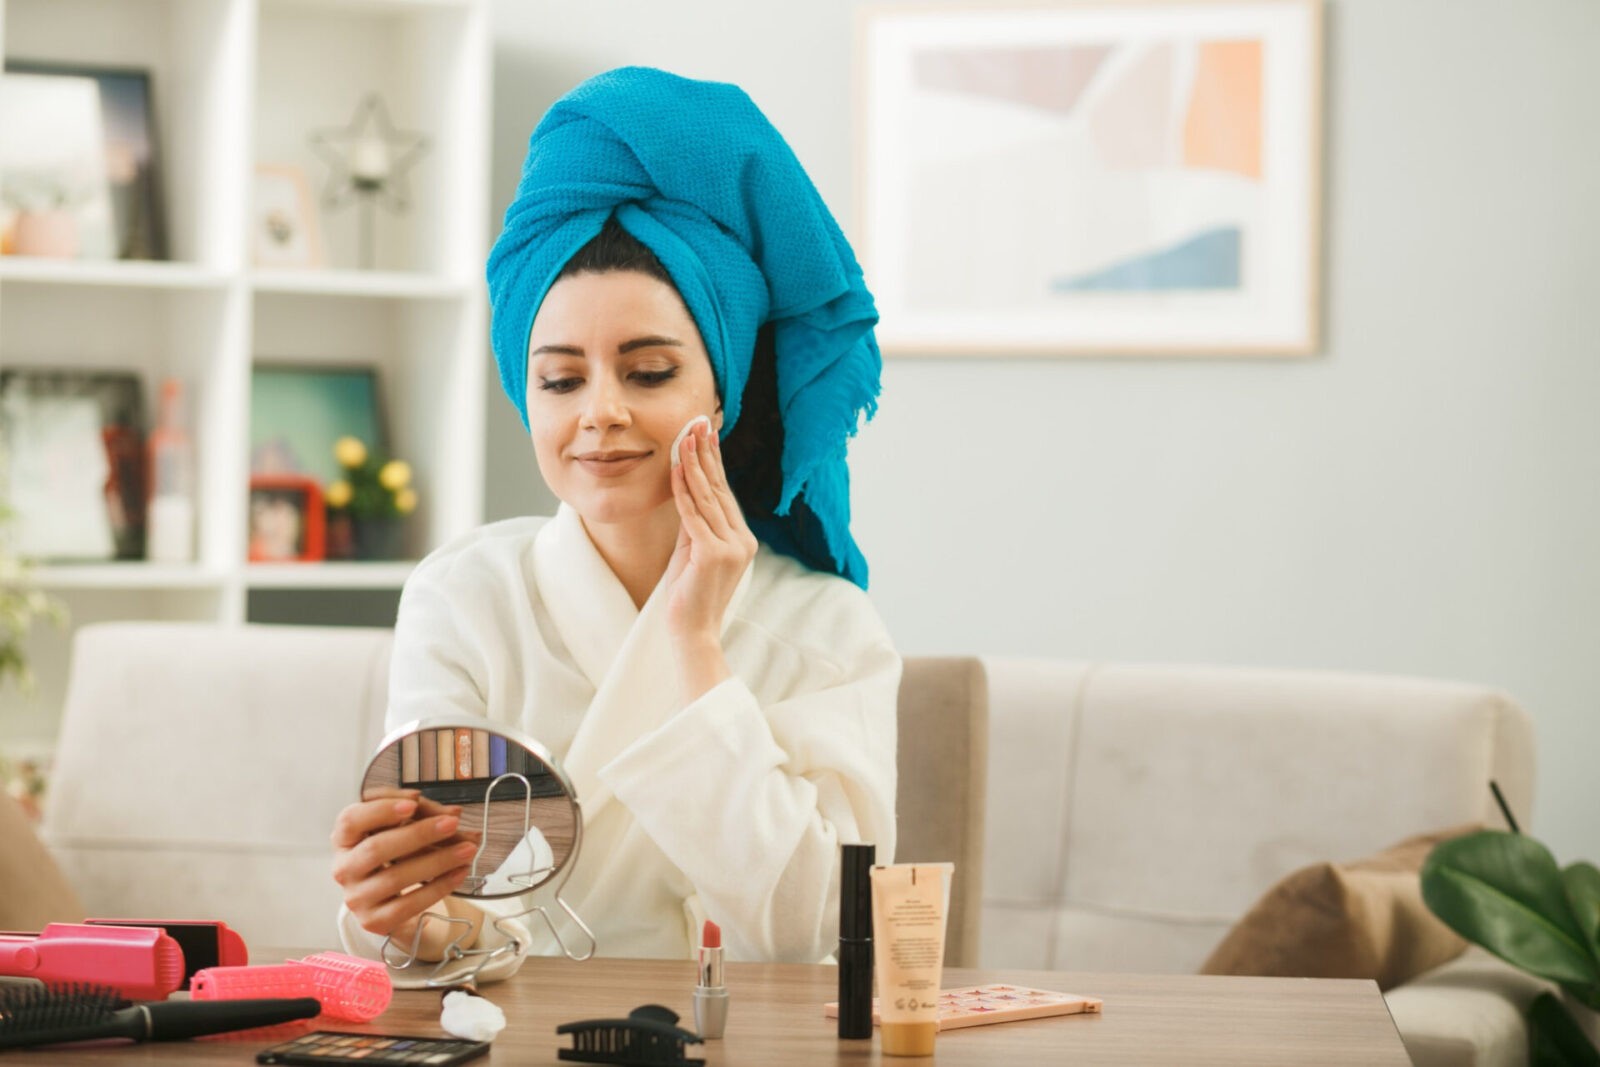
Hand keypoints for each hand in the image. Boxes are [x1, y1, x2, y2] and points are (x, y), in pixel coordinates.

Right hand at [331, 789, 482, 949]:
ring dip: (437, 861)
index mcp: (344, 839)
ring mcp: (356, 898)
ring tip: (468, 849)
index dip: (380, 809)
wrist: (389, 900)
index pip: (350, 820)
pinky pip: (408, 905)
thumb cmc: (395, 854)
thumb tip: (452, 813)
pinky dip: (438, 887)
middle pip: (376, 848)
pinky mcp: (374, 921)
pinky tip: (459, 873)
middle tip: (452, 823)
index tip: (414, 802)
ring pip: (395, 878)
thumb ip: (423, 814)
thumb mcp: (403, 827)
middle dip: (418, 834)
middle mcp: (344, 869)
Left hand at [666, 418, 756, 697]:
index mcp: (742, 539)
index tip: (706, 434)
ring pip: (708, 497)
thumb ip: (695, 523)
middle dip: (706, 454)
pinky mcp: (714, 555)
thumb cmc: (688, 594)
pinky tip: (676, 469)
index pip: (724, 493)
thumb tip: (688, 491)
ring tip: (686, 436)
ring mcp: (732, 547)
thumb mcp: (693, 551)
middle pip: (719, 489)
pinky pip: (694, 515)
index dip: (714, 462)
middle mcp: (742, 540)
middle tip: (698, 422)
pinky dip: (683, 490)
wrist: (692, 631)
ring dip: (694, 464)